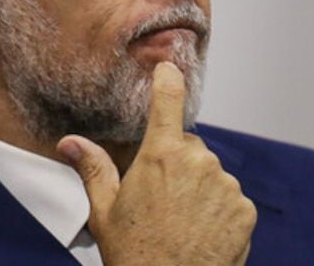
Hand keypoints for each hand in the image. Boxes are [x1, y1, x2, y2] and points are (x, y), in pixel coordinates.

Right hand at [57, 62, 256, 265]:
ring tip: (180, 221)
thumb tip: (69, 142)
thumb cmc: (135, 254)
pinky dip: (219, 210)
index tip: (169, 67)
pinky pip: (231, 198)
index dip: (168, 80)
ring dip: (199, 188)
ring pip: (211, 173)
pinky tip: (200, 232)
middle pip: (188, 147)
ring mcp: (225, 186)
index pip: (167, 101)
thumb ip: (93, 168)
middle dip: (176, 164)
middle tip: (159, 198)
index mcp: (160, 156)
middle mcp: (197, 163)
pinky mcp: (244, 209)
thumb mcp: (104, 211)